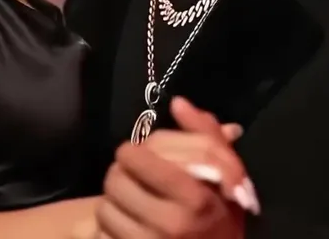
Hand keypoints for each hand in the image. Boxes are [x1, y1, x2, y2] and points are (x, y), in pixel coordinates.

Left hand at [94, 98, 253, 238]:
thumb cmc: (221, 216)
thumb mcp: (227, 178)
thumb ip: (207, 137)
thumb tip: (179, 103)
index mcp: (195, 198)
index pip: (140, 159)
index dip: (133, 152)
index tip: (139, 154)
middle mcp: (171, 224)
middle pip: (116, 180)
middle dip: (121, 175)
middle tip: (132, 178)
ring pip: (105, 209)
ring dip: (114, 203)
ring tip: (131, 204)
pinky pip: (101, 234)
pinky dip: (109, 229)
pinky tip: (127, 226)